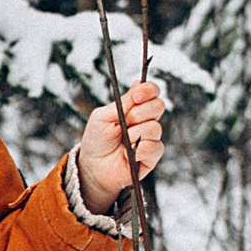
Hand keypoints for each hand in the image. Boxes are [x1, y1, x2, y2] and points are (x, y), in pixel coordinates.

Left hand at [77, 79, 165, 214]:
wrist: (92, 167)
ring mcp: (150, 138)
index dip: (148, 90)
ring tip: (123, 141)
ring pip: (155, 128)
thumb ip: (122, 102)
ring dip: (135, 134)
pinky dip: (140, 149)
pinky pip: (155, 147)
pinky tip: (129, 153)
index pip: (152, 92)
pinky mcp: (152, 157)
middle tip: (124, 122)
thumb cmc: (96, 140)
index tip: (137, 95)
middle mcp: (146, 121)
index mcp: (135, 108)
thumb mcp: (102, 117)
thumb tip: (139, 83)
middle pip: (158, 106)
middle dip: (138, 113)